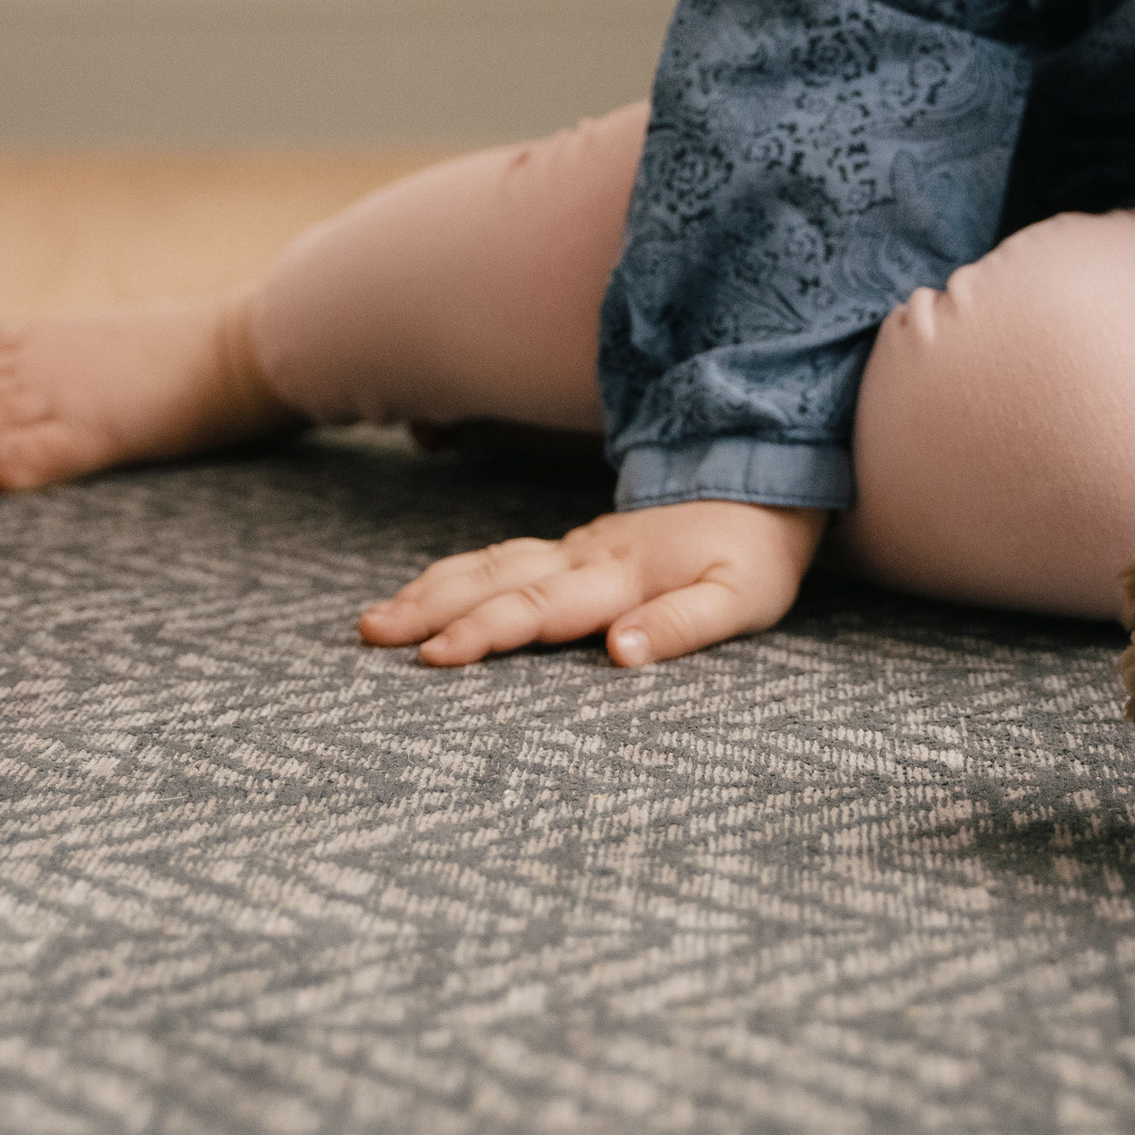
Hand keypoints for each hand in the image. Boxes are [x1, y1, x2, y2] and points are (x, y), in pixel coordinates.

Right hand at [359, 496, 826, 670]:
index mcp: (621, 578)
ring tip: (375, 620)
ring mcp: (575, 549)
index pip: (539, 610)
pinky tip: (426, 591)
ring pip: (488, 566)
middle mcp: (586, 560)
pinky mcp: (576, 548)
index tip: (432, 657)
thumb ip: (682, 625)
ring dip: (430, 591)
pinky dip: (456, 575)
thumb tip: (620, 653)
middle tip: (370, 636)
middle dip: (428, 610)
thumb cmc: (756, 552)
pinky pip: (501, 558)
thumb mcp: (743, 599)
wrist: (763, 477)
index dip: (484, 634)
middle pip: (494, 584)